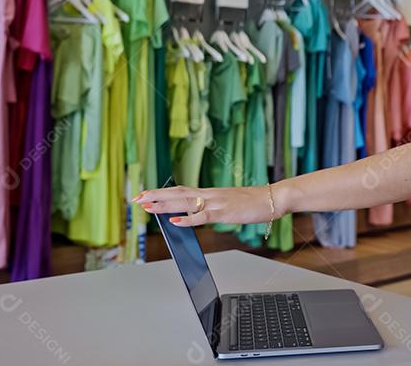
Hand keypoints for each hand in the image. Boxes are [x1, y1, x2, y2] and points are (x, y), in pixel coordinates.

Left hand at [134, 185, 276, 226]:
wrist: (274, 198)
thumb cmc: (254, 202)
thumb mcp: (230, 202)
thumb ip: (213, 207)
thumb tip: (198, 213)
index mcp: (210, 193)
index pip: (180, 190)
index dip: (161, 192)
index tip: (144, 194)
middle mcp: (210, 195)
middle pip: (178, 193)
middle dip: (155, 196)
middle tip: (136, 198)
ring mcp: (217, 203)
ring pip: (185, 202)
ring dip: (164, 205)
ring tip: (147, 206)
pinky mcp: (225, 212)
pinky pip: (203, 216)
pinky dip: (187, 219)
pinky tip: (175, 221)